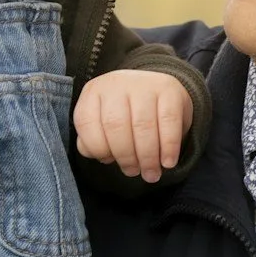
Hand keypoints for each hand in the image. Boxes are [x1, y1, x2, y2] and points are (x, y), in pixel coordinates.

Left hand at [74, 69, 191, 181]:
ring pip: (143, 126)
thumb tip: (96, 155)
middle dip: (125, 157)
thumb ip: (92, 140)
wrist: (158, 90)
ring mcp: (144, 83)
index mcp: (94, 92)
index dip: (97, 148)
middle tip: (134, 173)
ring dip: (147, 157)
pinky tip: (167, 162)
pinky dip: (169, 146)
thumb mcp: (102, 122)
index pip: (86, 122)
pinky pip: (168, 121)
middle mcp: (116, 83)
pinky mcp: (169, 88)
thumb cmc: (126, 114)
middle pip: (116, 126)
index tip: (110, 162)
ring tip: (151, 173)